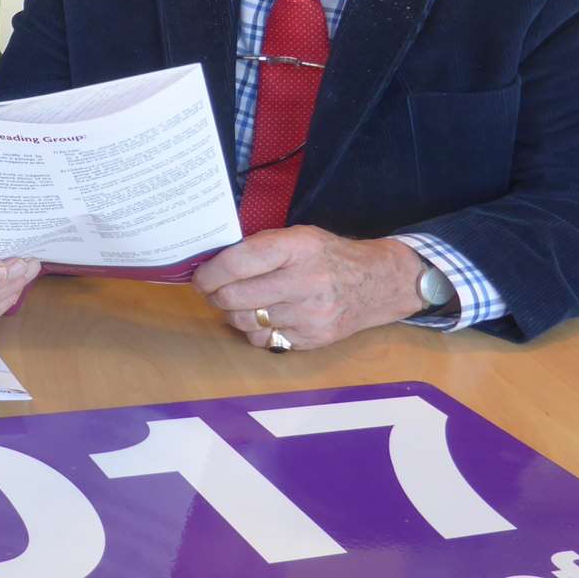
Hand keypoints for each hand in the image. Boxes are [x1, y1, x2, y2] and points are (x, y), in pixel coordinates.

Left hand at [192, 226, 426, 350]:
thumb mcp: (300, 237)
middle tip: (213, 290)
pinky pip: (263, 340)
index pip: (239, 262)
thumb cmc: (329, 256)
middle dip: (214, 294)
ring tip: (240, 302)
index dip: (210, 272)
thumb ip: (261, 247)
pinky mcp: (311, 340)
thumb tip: (213, 261)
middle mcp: (304, 282)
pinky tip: (264, 316)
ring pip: (245, 321)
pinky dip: (255, 330)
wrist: (378, 284)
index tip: (200, 276)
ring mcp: (309, 315)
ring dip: (233, 313)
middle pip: (235, 297)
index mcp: (298, 248)